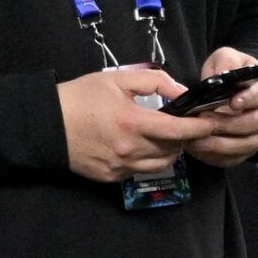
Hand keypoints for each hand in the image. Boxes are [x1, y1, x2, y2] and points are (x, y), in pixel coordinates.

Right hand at [57, 67, 216, 181]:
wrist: (46, 124)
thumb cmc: (80, 97)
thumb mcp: (116, 79)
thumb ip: (153, 81)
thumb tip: (180, 92)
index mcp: (134, 123)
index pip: (179, 130)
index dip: (200, 127)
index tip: (210, 122)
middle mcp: (131, 150)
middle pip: (173, 149)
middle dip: (185, 138)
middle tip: (184, 125)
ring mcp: (122, 167)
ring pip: (161, 164)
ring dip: (169, 151)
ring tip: (164, 137)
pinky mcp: (112, 177)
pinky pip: (140, 171)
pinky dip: (147, 159)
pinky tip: (139, 147)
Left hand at [185, 48, 257, 168]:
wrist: (234, 92)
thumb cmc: (230, 73)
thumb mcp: (227, 58)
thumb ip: (226, 62)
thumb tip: (220, 75)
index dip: (248, 99)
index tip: (232, 102)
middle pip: (252, 124)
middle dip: (225, 124)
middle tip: (201, 120)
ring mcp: (257, 136)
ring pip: (241, 145)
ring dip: (216, 143)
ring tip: (192, 136)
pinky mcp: (244, 151)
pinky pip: (231, 158)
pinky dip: (212, 156)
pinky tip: (194, 147)